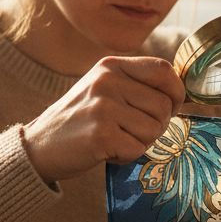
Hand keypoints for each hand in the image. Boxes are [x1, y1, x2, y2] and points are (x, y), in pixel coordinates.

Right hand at [22, 56, 185, 183]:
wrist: (39, 145)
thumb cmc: (79, 119)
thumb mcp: (103, 87)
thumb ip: (136, 84)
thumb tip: (181, 93)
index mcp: (111, 65)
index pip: (163, 70)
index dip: (176, 92)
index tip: (171, 107)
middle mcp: (108, 81)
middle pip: (164, 106)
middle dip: (157, 125)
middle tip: (131, 131)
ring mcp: (103, 107)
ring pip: (154, 130)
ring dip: (140, 142)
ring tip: (115, 138)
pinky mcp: (101, 135)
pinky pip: (138, 149)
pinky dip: (126, 156)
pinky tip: (106, 150)